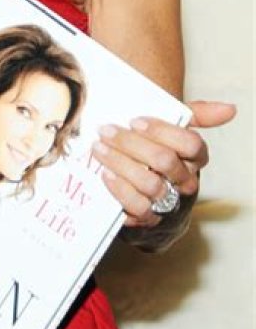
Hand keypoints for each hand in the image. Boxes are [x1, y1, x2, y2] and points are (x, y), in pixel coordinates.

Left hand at [94, 100, 235, 229]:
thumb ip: (195, 115)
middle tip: (106, 131)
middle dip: (131, 143)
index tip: (135, 121)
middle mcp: (184, 182)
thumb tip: (230, 108)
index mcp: (194, 159)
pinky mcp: (149, 220)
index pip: (190, 143)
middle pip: (165, 161)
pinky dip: (120, 190)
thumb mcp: (174, 132)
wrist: (147, 198)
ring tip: (99, 149)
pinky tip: (105, 174)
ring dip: (121, 164)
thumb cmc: (159, 155)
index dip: (162, 131)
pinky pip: (138, 208)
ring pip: (151, 184)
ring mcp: (168, 202)